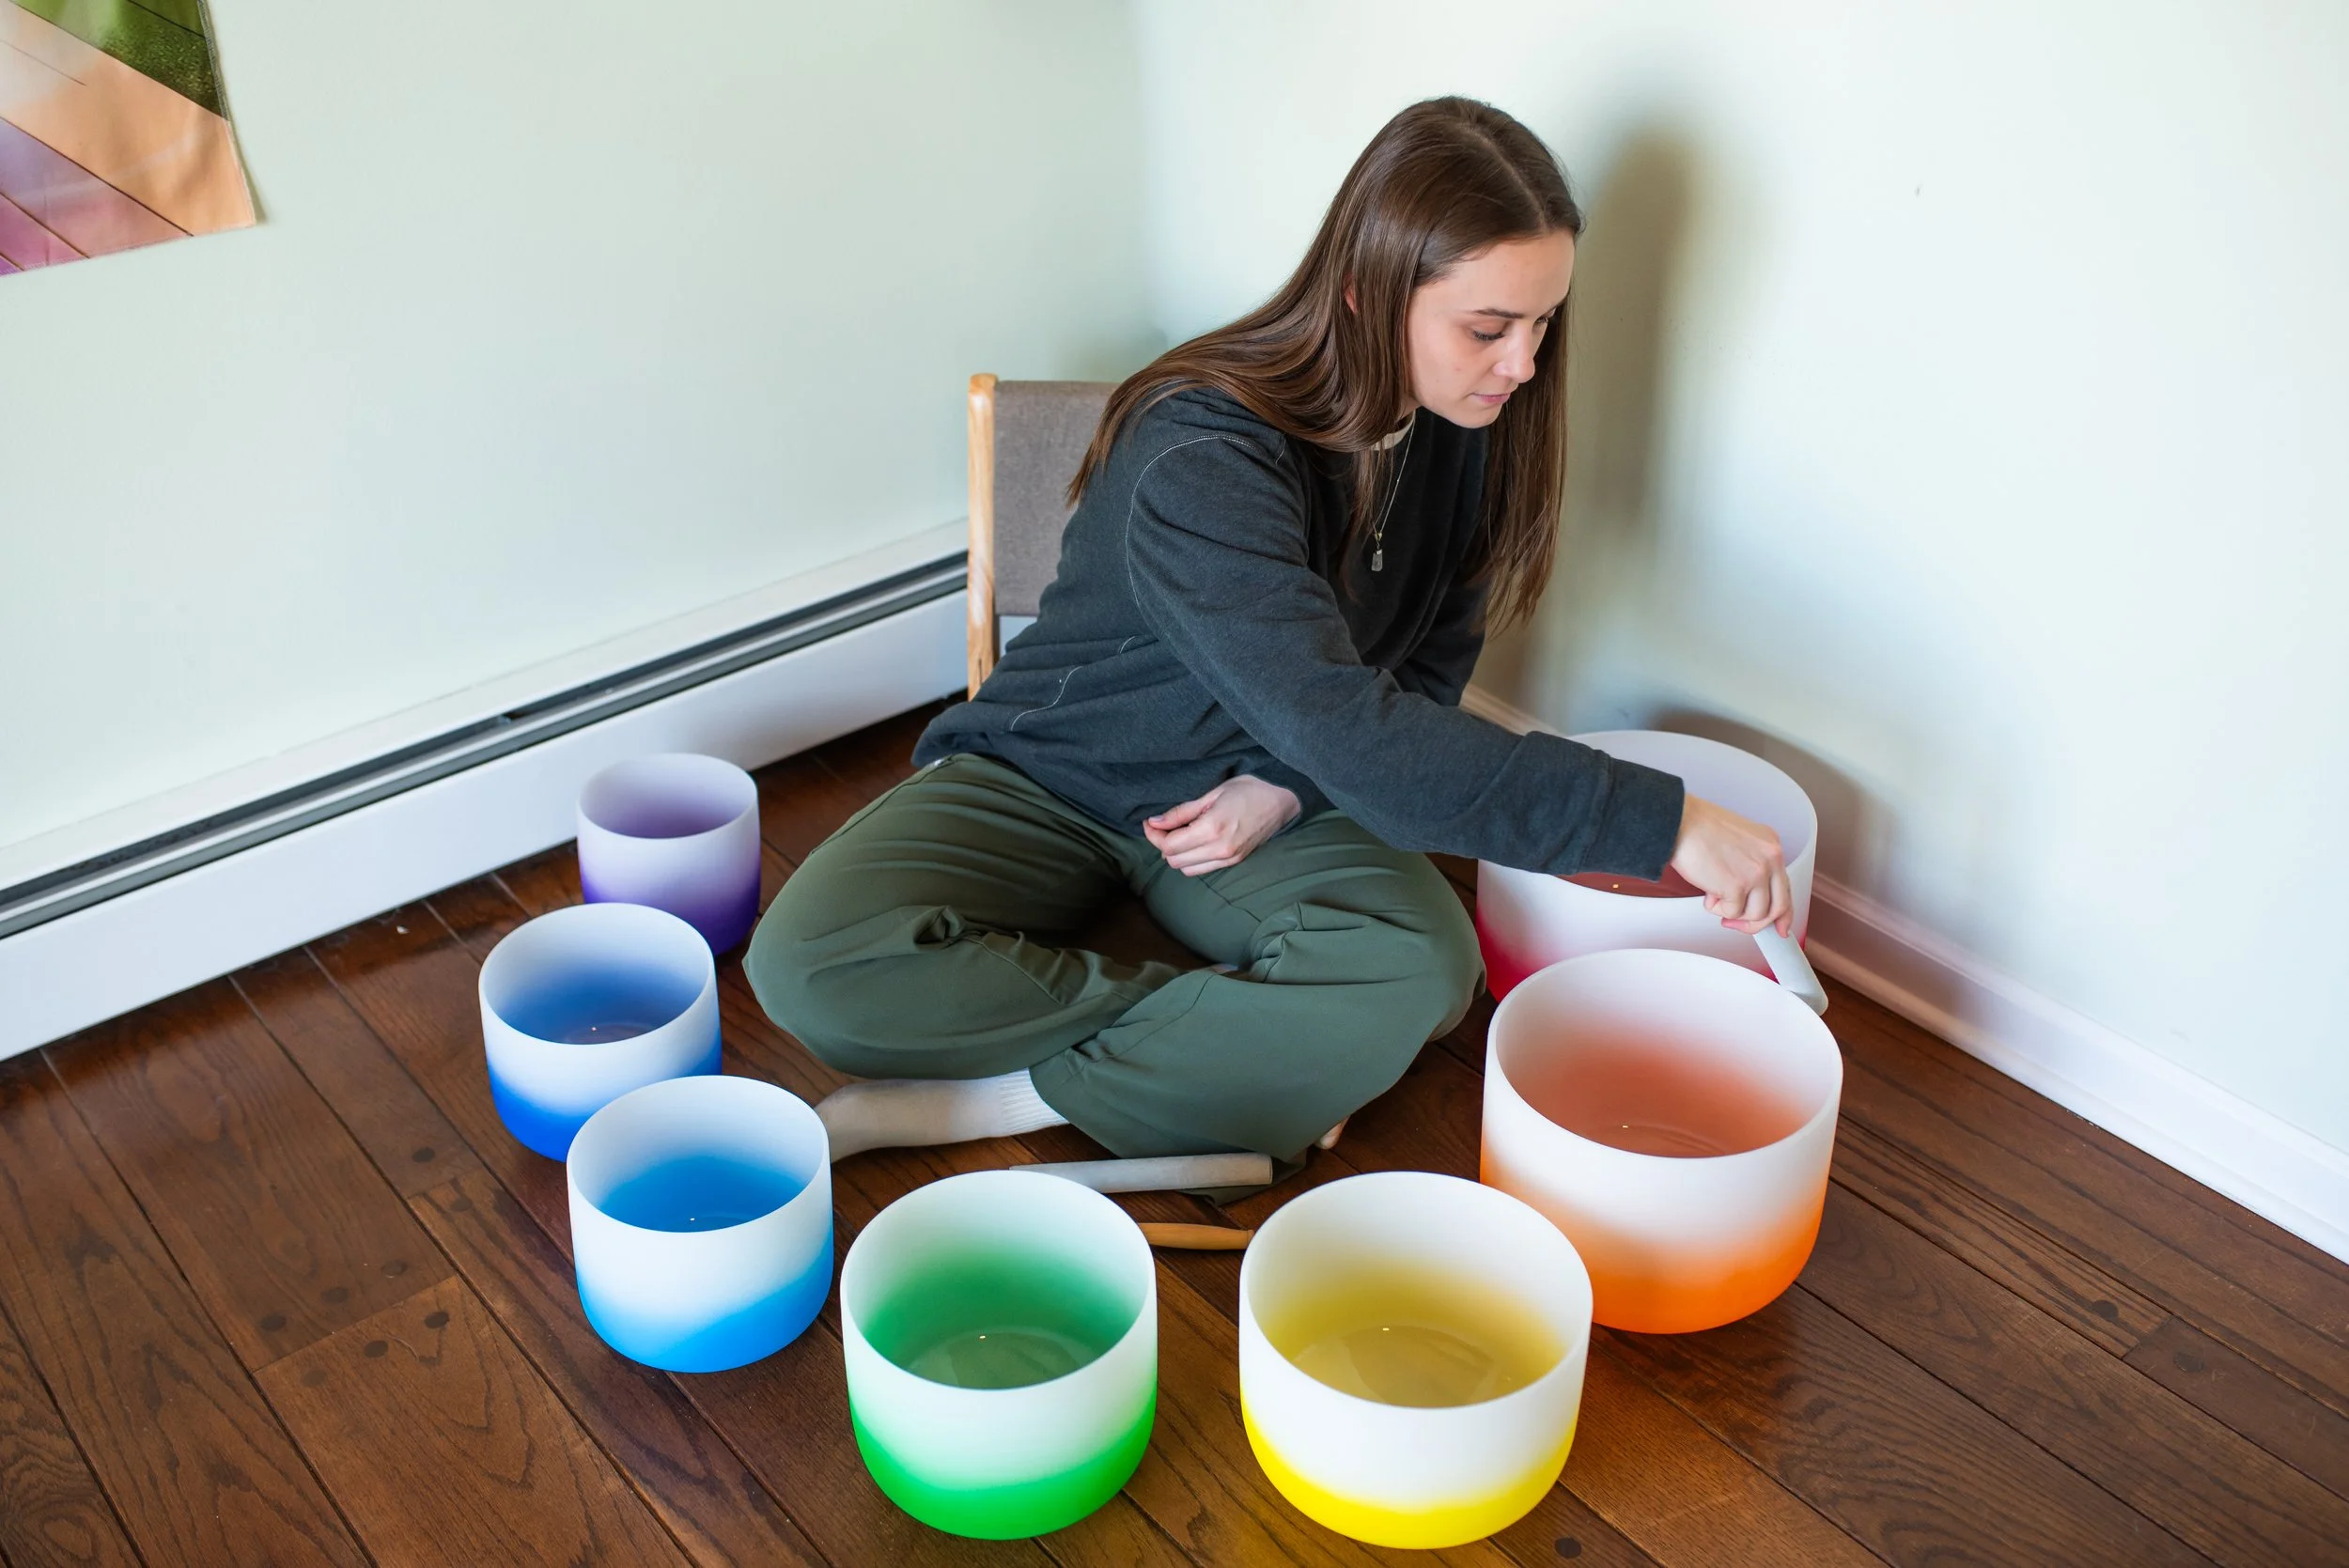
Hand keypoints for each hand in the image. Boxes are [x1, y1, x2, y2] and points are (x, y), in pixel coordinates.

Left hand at [1145, 776, 1301, 875]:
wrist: (1281, 803)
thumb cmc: (1248, 791)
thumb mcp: (1211, 794)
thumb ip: (1181, 812)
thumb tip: (1155, 822)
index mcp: (1212, 828)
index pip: (1169, 845)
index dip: (1154, 835)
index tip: (1151, 822)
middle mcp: (1220, 848)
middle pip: (1174, 860)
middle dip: (1162, 844)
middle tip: (1162, 826)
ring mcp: (1228, 858)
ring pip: (1185, 869)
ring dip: (1177, 854)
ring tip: (1179, 835)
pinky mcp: (1234, 862)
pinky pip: (1202, 870)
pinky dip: (1191, 860)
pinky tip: (1194, 842)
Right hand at [1669, 794, 1792, 936]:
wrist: (1680, 822)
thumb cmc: (1699, 828)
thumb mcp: (1739, 841)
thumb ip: (1752, 865)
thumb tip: (1751, 896)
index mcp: (1771, 845)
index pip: (1786, 886)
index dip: (1782, 912)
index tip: (1779, 926)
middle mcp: (1770, 858)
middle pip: (1778, 906)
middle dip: (1757, 922)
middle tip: (1739, 923)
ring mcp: (1756, 872)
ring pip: (1756, 914)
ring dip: (1733, 911)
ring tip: (1715, 895)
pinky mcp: (1737, 886)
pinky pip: (1732, 912)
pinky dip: (1716, 908)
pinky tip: (1708, 893)